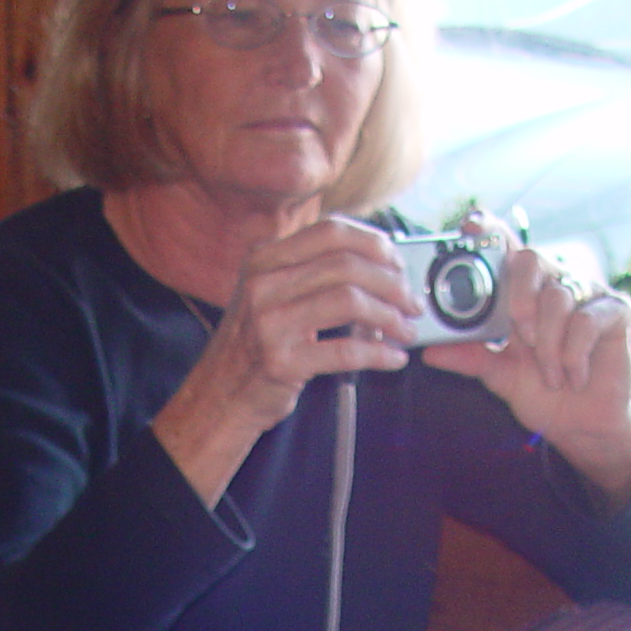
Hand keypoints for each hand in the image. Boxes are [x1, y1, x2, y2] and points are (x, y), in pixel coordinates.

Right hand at [152, 217, 417, 505]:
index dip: (375, 244)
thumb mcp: (270, 295)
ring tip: (406, 330)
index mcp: (264, 259)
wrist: (218, 398)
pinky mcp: (280, 362)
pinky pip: (345, 350)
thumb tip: (379, 266)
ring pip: (350, 301)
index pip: (331, 231)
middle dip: (392, 283)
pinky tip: (393, 359)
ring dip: (390, 316)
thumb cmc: (254, 348)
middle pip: (347, 265)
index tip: (398, 263)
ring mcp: (269, 323)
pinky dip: (378, 354)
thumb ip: (311, 274)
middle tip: (412, 302)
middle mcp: (263, 284)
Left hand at [424, 245, 630, 511]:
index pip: (506, 248)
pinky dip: (573, 354)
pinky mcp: (616, 310)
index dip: (489, 231)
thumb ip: (469, 359)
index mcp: (522, 292)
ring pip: (557, 296)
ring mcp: (586, 293)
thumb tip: (429, 353)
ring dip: (548, 344)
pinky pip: (587, 320)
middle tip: (520, 336)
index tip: (469, 227)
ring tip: (550, 374)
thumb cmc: (542, 392)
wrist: (581, 424)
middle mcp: (553, 283)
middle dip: (518, 298)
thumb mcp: (499, 376)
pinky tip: (574, 375)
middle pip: (530, 257)